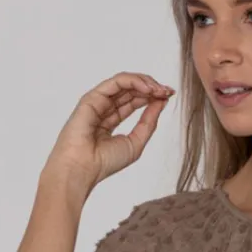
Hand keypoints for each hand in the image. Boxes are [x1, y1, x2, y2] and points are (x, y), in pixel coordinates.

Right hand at [41, 71, 174, 196]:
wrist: (82, 169)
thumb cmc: (104, 162)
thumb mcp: (136, 142)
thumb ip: (148, 122)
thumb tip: (161, 102)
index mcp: (111, 120)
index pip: (134, 101)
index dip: (153, 96)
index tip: (169, 96)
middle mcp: (103, 109)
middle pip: (131, 90)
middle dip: (152, 88)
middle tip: (167, 91)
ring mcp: (97, 102)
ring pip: (124, 82)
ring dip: (145, 82)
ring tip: (159, 90)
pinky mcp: (92, 98)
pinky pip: (116, 82)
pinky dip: (134, 82)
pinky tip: (148, 89)